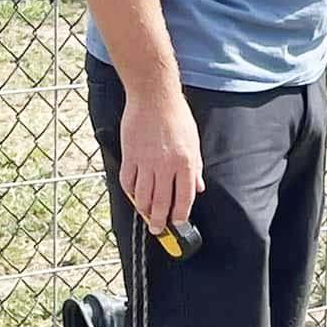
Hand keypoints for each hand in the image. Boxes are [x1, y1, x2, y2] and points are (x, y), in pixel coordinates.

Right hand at [119, 86, 203, 231]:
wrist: (153, 96)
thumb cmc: (176, 116)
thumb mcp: (193, 142)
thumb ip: (195, 168)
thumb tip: (198, 188)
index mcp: (185, 163)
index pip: (184, 198)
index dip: (181, 215)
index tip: (178, 223)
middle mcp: (165, 166)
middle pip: (161, 203)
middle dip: (160, 221)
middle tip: (158, 230)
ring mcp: (145, 162)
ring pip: (143, 197)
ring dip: (144, 211)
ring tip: (146, 216)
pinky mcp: (129, 156)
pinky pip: (128, 182)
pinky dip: (131, 193)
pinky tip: (135, 196)